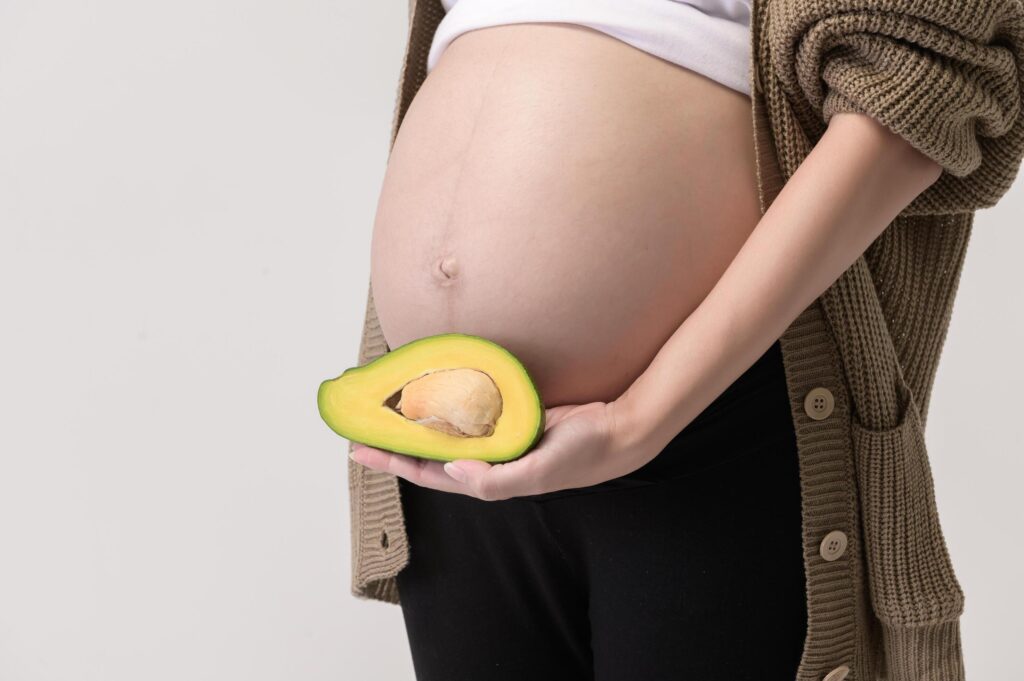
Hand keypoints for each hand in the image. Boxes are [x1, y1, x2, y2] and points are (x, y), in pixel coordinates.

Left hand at [348, 400, 652, 500]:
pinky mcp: (511, 410)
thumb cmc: (585, 455)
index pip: (432, 472)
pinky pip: (472, 405)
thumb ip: (494, 480)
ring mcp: (499, 433)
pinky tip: (433, 386)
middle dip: (396, 442)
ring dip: (419, 419)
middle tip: (360, 425)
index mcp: (490, 478)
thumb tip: (450, 467)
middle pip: (431, 451)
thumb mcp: (538, 474)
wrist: (621, 428)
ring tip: (387, 405)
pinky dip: (450, 399)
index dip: (396, 463)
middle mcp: (489, 457)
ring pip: (449, 427)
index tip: (362, 451)